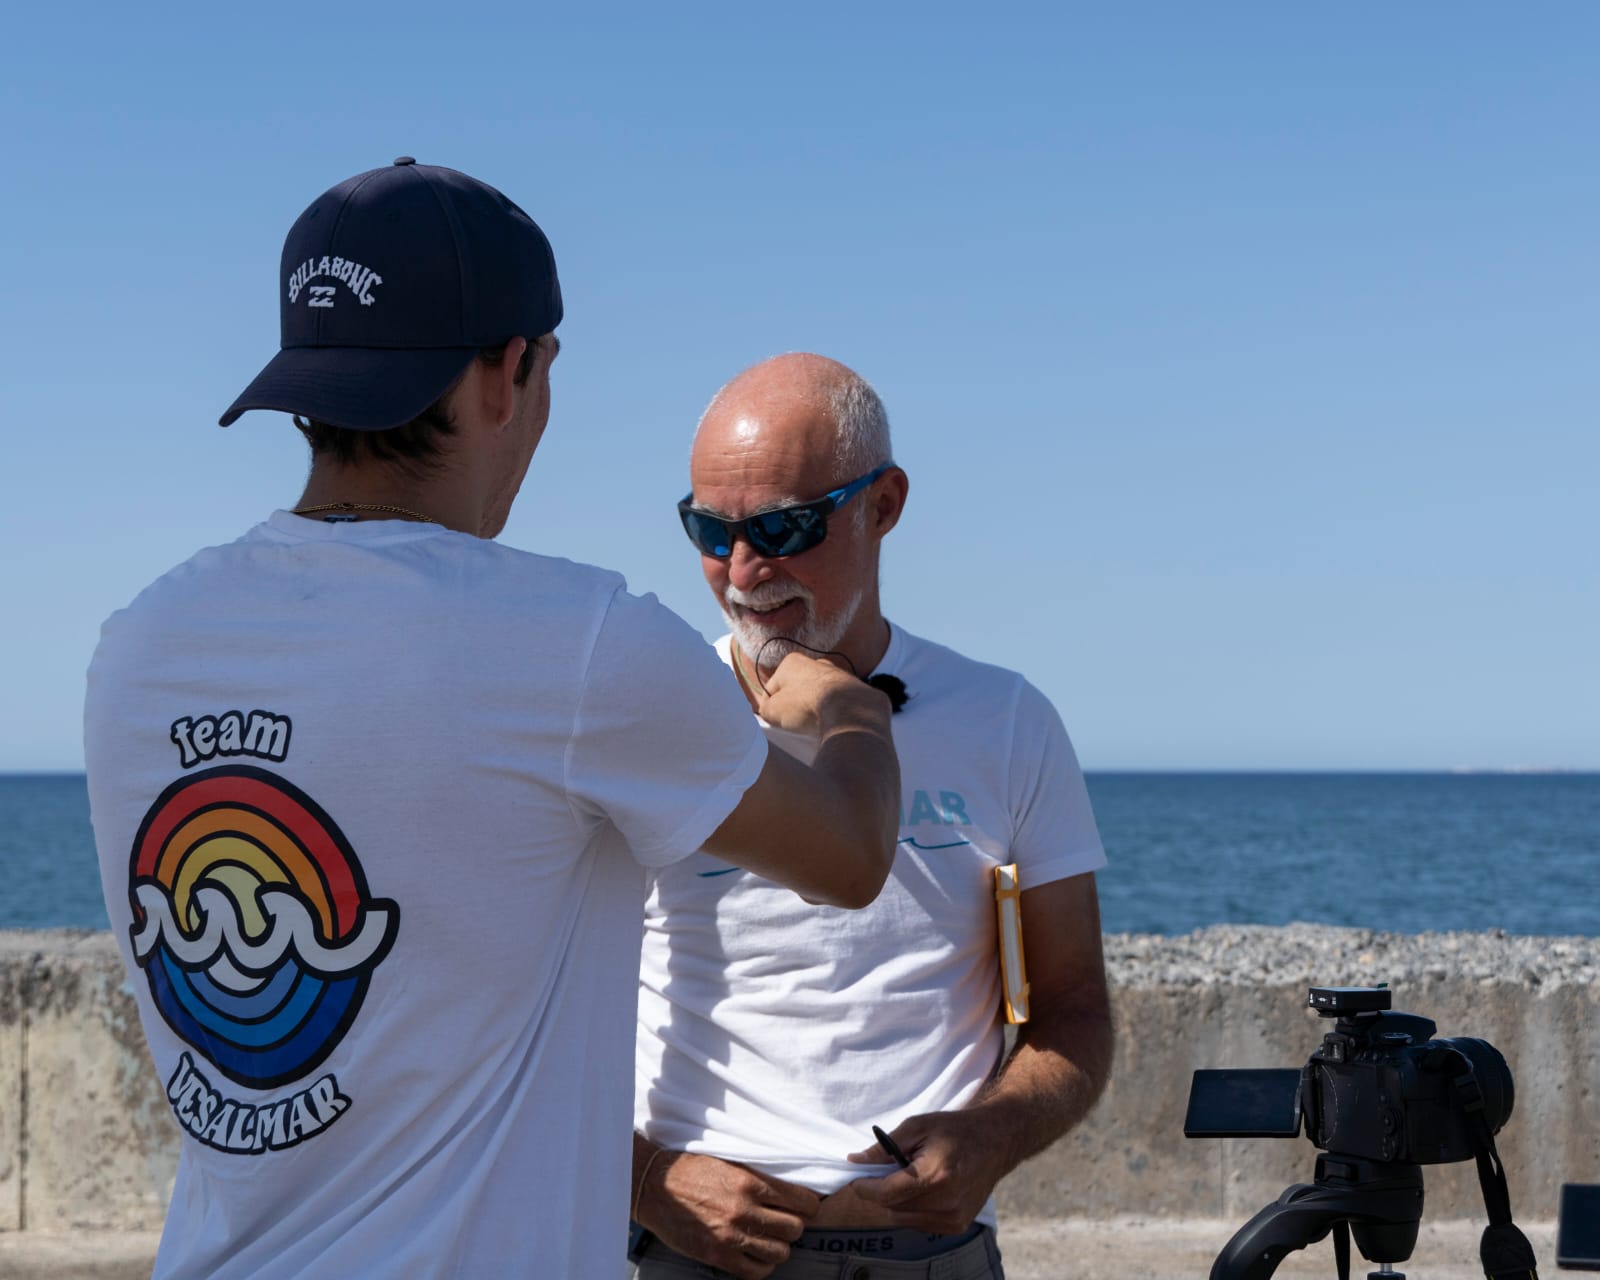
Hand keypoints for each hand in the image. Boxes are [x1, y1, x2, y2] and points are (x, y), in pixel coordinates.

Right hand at [637, 1150, 820, 1279]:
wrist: (655, 1186)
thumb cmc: (692, 1170)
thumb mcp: (731, 1162)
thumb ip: (760, 1177)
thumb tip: (790, 1189)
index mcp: (751, 1181)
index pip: (803, 1201)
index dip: (808, 1207)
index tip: (805, 1208)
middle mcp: (745, 1209)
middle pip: (795, 1229)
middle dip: (794, 1227)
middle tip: (784, 1224)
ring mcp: (732, 1235)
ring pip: (780, 1253)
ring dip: (779, 1248)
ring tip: (770, 1240)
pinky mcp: (718, 1255)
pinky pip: (756, 1271)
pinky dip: (762, 1266)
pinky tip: (756, 1256)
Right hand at [755, 652, 889, 738]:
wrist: (848, 709)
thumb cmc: (805, 705)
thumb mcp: (773, 710)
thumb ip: (765, 709)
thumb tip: (769, 711)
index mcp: (791, 662)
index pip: (771, 688)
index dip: (769, 707)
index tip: (773, 721)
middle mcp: (815, 663)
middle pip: (795, 691)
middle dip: (792, 707)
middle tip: (791, 725)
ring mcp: (836, 675)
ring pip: (816, 697)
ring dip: (811, 711)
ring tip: (810, 727)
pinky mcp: (853, 690)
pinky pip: (834, 704)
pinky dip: (829, 713)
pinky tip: (828, 724)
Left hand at [841, 1110, 1008, 1235]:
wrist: (995, 1142)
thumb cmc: (955, 1129)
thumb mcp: (917, 1127)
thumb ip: (884, 1147)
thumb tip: (856, 1161)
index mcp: (936, 1175)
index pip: (887, 1194)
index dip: (865, 1187)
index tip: (856, 1177)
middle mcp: (946, 1202)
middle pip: (892, 1208)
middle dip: (881, 1191)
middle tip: (883, 1171)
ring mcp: (953, 1218)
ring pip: (903, 1219)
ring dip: (896, 1201)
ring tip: (908, 1176)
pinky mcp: (957, 1225)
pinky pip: (919, 1223)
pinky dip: (912, 1208)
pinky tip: (923, 1188)